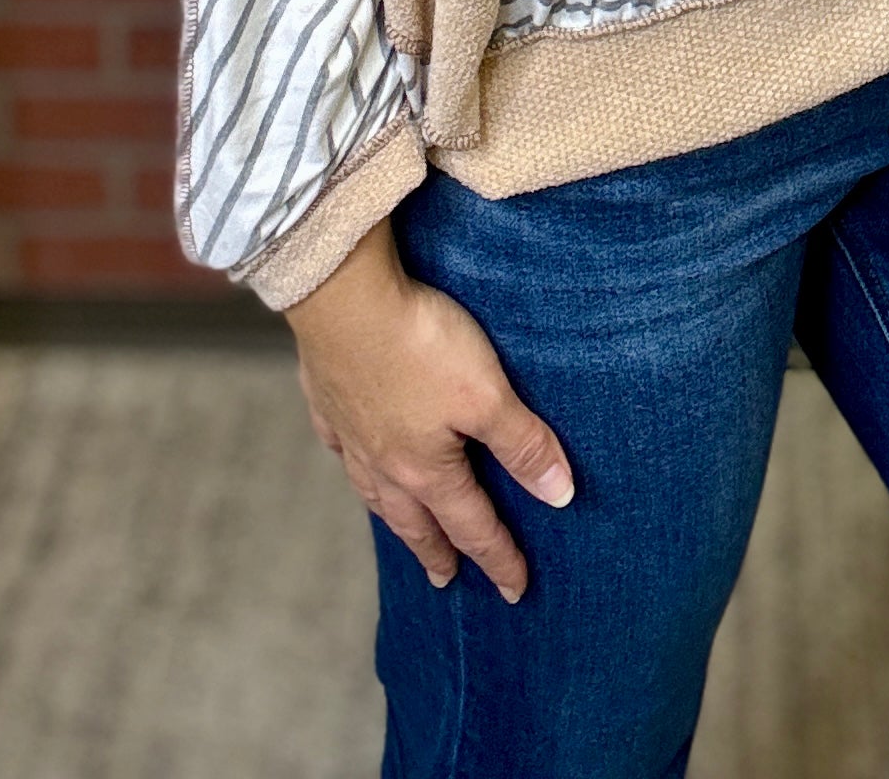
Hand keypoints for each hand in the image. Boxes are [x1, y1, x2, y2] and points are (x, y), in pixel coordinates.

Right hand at [282, 221, 573, 602]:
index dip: (498, 557)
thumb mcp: (487, 395)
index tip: (515, 590)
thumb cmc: (419, 344)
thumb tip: (560, 496)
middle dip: (437, 551)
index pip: (472, 525)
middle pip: (417, 520)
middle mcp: (384, 462)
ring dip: (394, 517)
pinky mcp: (329, 397)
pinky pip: (340, 444)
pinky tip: (352, 457)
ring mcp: (351, 432)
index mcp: (427, 468)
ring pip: (375, 491)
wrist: (343, 298)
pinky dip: (350, 461)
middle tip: (446, 578)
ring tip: (403, 529)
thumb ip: (523, 445)